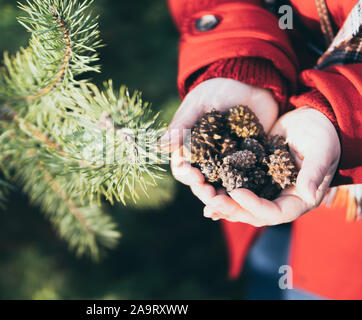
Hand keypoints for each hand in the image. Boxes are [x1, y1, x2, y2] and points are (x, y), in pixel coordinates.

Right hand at [161, 78, 278, 203]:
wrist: (251, 84)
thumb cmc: (219, 90)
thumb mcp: (198, 105)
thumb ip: (181, 126)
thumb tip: (158, 147)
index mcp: (189, 147)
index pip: (182, 168)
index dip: (186, 175)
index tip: (195, 177)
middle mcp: (206, 160)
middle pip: (201, 183)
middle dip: (205, 192)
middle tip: (213, 197)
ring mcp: (228, 163)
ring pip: (222, 187)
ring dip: (224, 198)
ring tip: (230, 204)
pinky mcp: (249, 163)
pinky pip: (246, 182)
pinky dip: (245, 192)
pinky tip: (248, 201)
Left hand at [203, 107, 340, 225]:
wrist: (311, 121)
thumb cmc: (323, 135)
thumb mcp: (322, 150)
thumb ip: (315, 171)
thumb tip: (309, 194)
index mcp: (298, 200)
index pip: (274, 212)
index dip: (254, 205)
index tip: (236, 192)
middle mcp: (278, 200)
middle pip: (251, 213)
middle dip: (229, 207)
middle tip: (210, 199)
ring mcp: (263, 190)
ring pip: (238, 203)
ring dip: (218, 200)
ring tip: (201, 193)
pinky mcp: (251, 177)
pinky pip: (232, 186)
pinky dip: (217, 187)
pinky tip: (200, 184)